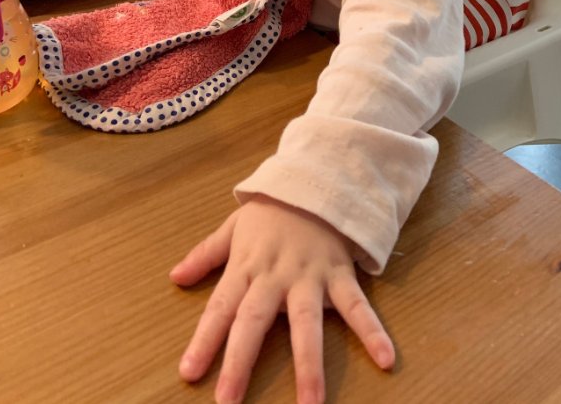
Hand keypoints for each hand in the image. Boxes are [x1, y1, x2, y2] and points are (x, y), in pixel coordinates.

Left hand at [170, 196, 394, 403]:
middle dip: (240, 361)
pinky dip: (372, 331)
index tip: (189, 372)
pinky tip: (385, 359)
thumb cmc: (272, 210)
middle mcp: (276, 276)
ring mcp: (310, 277)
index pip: (220, 307)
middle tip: (228, 402)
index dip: (204, 339)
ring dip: (309, 365)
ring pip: (307, 323)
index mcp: (247, 266)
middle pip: (254, 320)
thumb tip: (175, 277)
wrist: (316, 179)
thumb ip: (206, 254)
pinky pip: (357, 306)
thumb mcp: (234, 226)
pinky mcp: (340, 274)